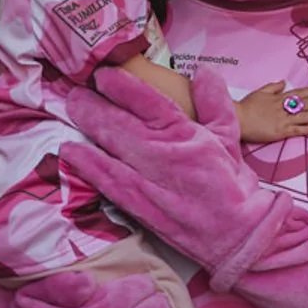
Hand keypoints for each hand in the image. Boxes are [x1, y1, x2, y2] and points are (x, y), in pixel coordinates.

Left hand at [60, 68, 295, 284]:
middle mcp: (162, 155)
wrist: (238, 235)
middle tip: (77, 90)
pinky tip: (69, 152)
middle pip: (120, 123)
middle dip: (95, 104)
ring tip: (72, 109)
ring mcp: (147, 181)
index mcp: (186, 135)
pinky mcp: (138, 205)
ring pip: (110, 147)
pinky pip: (106, 181)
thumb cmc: (233, 186)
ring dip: (88, 126)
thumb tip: (204, 71)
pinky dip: (86, 165)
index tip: (105, 74)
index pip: (149, 102)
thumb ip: (215, 103)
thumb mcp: (230, 138)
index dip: (123, 86)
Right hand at [234, 82, 307, 144]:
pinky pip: (296, 130)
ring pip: (304, 116)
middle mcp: (283, 107)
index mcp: (278, 98)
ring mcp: (282, 120)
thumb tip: (284, 82)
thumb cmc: (246, 106)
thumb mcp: (259, 92)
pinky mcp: (280, 131)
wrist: (237, 119)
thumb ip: (273, 87)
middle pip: (305, 103)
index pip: (299, 93)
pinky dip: (306, 129)